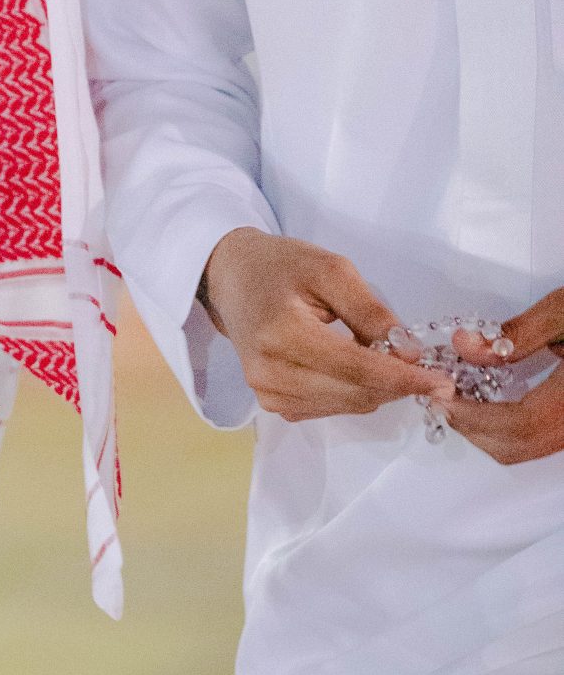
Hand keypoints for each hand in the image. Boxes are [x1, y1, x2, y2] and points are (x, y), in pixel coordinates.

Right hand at [199, 229, 449, 423]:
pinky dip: (354, 392)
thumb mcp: (331, 270)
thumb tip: (409, 354)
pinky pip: (331, 408)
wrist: (231, 277)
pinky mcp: (272, 403)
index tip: (443, 383)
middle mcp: (271, 372)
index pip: (356, 368)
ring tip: (379, 355)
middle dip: (396, 382)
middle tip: (421, 363)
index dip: (404, 378)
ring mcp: (268, 393)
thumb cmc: (282, 265)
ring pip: (348, 405)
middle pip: (356, 393)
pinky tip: (352, 366)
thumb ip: (372, 313)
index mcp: (283, 333)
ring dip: (376, 387)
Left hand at [448, 288, 563, 464]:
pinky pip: (543, 440)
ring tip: (463, 397)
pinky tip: (493, 400)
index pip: (516, 425)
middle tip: (444, 398)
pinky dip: (510, 428)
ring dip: (489, 430)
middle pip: (518, 448)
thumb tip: (465, 347)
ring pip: (530, 448)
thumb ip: (514, 334)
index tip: (441, 397)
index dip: (472, 416)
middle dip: (474, 428)